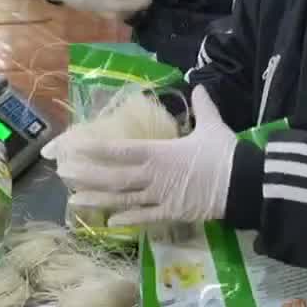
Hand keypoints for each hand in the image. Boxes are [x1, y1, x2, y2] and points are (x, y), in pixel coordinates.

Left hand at [46, 87, 237, 224]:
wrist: (242, 183)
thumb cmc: (224, 152)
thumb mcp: (212, 125)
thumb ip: (203, 106)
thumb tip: (199, 86)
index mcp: (159, 151)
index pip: (121, 149)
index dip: (96, 149)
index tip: (75, 147)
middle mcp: (153, 174)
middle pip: (113, 176)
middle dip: (87, 175)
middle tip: (64, 174)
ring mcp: (160, 196)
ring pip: (122, 198)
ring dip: (98, 200)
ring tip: (74, 201)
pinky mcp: (171, 213)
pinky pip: (145, 217)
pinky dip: (128, 218)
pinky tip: (110, 221)